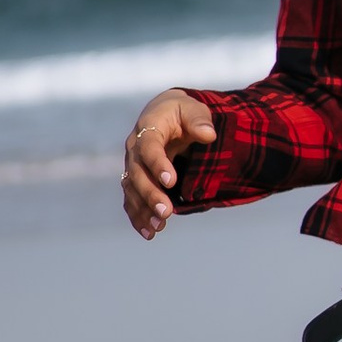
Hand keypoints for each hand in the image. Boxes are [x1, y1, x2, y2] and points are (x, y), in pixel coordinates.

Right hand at [123, 87, 216, 237]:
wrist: (165, 115)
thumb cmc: (183, 113)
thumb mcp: (193, 109)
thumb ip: (199, 120)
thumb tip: (209, 134)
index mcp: (148, 128)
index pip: (149, 147)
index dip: (158, 164)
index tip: (171, 181)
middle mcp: (134, 148)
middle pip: (137, 173)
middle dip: (150, 194)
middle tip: (165, 212)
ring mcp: (132, 165)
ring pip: (132, 190)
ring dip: (143, 210)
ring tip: (158, 227)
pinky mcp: (135, 180)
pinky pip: (132, 200)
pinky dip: (138, 217)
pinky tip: (150, 233)